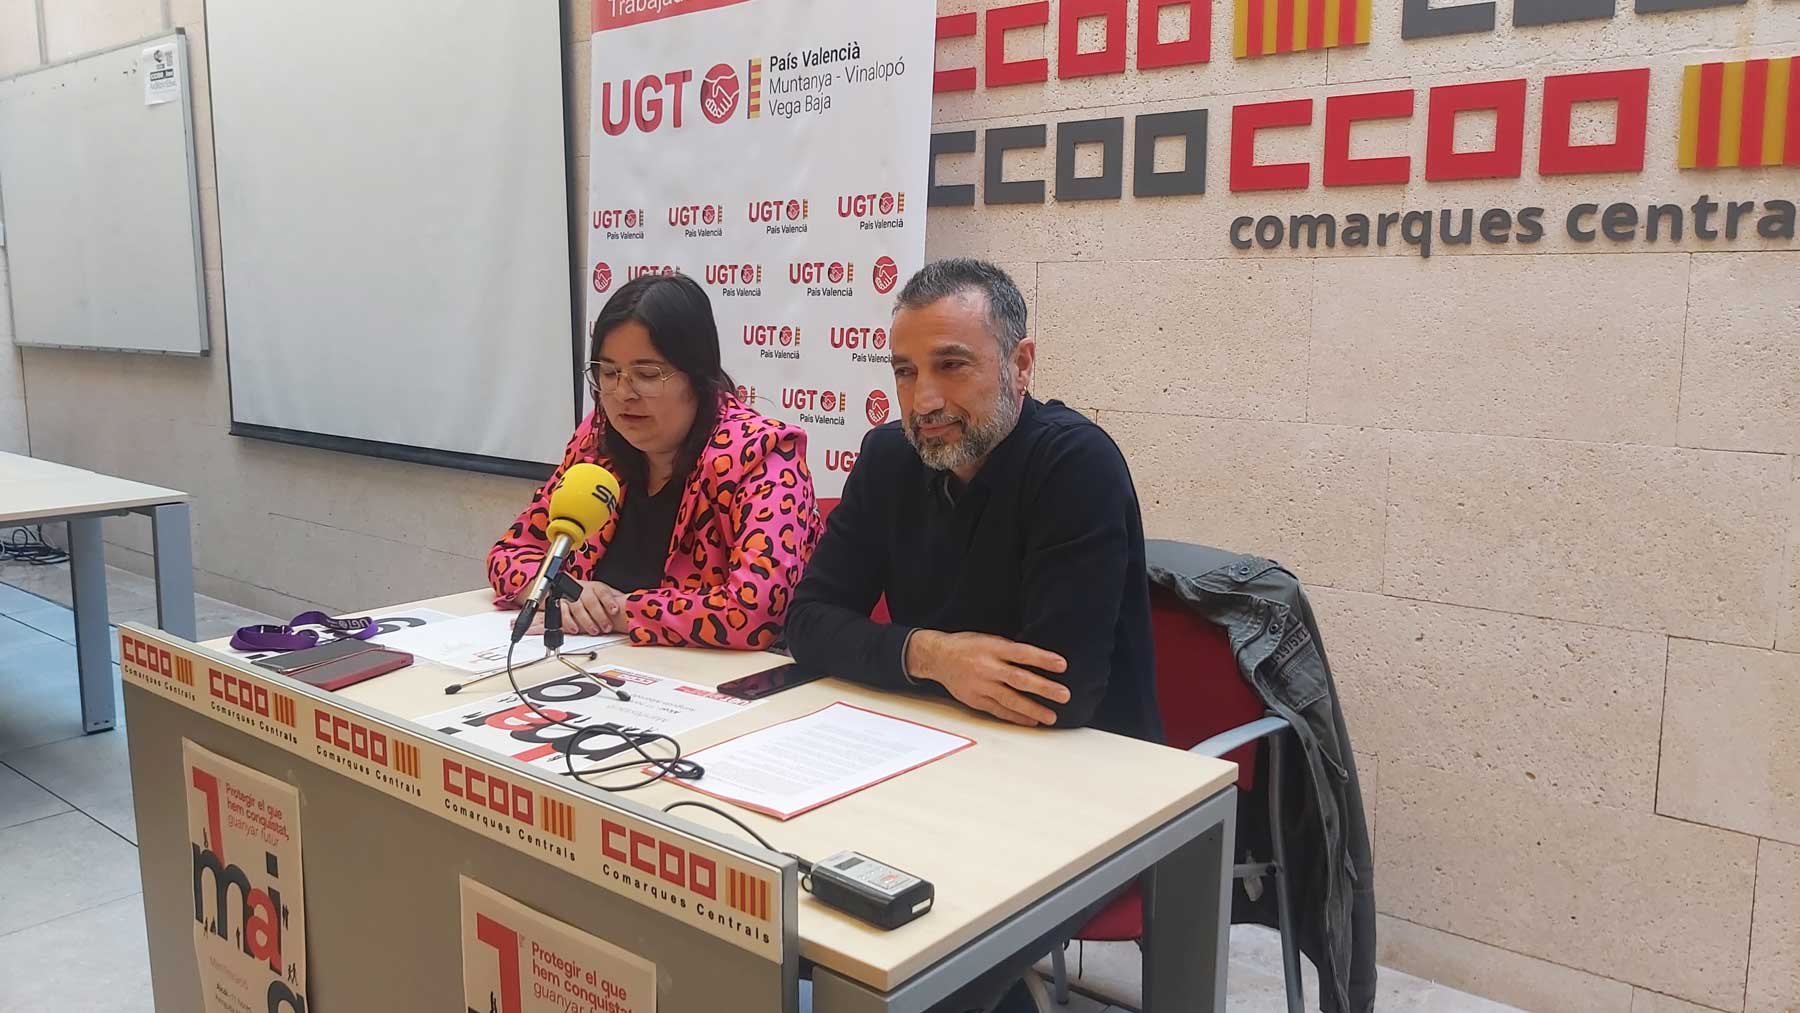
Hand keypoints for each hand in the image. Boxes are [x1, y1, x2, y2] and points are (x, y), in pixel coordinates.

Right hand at [529, 580, 630, 635]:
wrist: (566, 588)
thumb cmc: (590, 595)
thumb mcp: (604, 594)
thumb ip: (616, 599)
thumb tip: (633, 607)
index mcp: (595, 587)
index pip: (603, 592)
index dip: (609, 601)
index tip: (615, 610)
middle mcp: (582, 589)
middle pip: (591, 601)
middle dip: (599, 615)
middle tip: (606, 627)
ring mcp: (570, 596)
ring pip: (577, 607)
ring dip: (586, 621)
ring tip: (594, 630)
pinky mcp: (559, 604)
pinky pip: (562, 612)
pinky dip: (568, 622)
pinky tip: (575, 629)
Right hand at [904, 630, 1069, 726]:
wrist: (937, 657)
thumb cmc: (967, 645)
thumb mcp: (989, 639)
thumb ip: (1010, 650)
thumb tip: (1038, 660)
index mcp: (992, 648)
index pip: (1022, 654)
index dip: (1042, 659)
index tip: (1062, 665)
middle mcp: (987, 667)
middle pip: (1019, 679)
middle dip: (1043, 688)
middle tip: (1064, 695)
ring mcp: (980, 686)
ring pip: (1010, 699)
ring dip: (1033, 709)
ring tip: (1051, 716)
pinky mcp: (975, 700)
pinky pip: (998, 710)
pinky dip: (1016, 717)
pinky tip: (1031, 721)